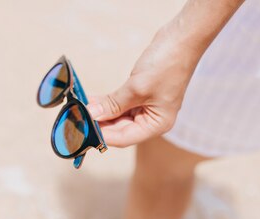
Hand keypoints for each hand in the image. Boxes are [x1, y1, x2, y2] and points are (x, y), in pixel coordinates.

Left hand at [87, 23, 198, 147]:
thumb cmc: (168, 64)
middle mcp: (152, 120)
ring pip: (117, 117)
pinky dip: (106, 103)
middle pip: (119, 130)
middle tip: (77, 119)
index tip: (82, 129)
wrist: (182, 39)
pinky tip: (91, 100)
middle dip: (99, 124)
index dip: (102, 135)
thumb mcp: (137, 87)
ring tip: (81, 109)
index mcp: (157, 125)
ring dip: (100, 113)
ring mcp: (146, 108)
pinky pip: (119, 105)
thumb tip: (92, 116)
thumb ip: (113, 104)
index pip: (124, 138)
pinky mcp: (140, 96)